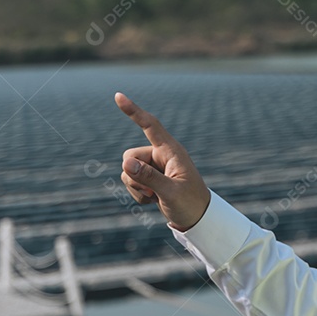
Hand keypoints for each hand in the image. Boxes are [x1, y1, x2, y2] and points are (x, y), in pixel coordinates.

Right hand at [115, 92, 210, 230]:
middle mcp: (161, 155)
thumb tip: (125, 163)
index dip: (134, 111)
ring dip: (137, 188)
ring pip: (127, 170)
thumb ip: (148, 177)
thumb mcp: (170, 192)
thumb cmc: (190, 204)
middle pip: (129, 155)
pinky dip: (138, 194)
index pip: (150, 126)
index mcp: (171, 151)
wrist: (197, 219)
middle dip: (134, 175)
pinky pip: (130, 181)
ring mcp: (154, 166)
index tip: (118, 96)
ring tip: (157, 196)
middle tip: (154, 191)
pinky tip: (155, 200)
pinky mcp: (150, 178)